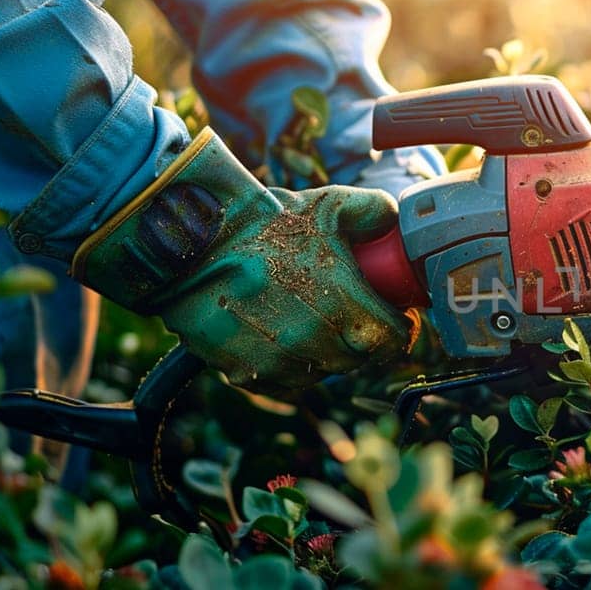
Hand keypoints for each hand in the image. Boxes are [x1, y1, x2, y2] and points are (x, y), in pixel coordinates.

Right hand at [72, 129, 410, 391]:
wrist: (192, 243)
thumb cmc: (264, 223)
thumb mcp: (327, 205)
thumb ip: (374, 212)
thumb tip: (397, 224)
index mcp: (343, 303)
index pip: (391, 341)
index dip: (398, 330)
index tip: (394, 318)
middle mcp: (315, 341)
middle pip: (360, 361)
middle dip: (363, 341)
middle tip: (355, 318)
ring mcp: (279, 363)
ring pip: (323, 374)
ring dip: (326, 355)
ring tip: (314, 322)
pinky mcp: (246, 375)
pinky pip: (286, 384)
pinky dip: (290, 367)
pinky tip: (283, 338)